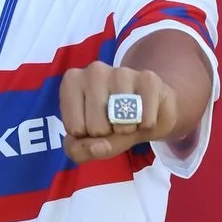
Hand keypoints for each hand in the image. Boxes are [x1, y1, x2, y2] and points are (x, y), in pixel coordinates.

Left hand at [59, 61, 177, 163]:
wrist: (148, 109)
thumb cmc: (108, 122)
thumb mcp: (86, 141)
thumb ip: (80, 150)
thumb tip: (97, 148)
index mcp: (71, 82)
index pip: (74, 129)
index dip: (86, 136)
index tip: (92, 123)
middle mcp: (94, 71)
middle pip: (96, 127)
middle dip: (106, 133)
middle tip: (113, 121)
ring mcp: (122, 72)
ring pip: (120, 124)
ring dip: (126, 130)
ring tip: (127, 118)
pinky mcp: (149, 79)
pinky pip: (145, 120)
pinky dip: (146, 127)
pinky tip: (143, 115)